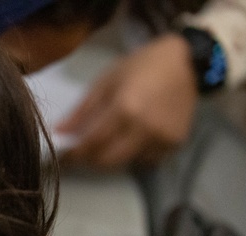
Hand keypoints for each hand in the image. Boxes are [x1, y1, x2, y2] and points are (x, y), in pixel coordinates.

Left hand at [58, 33, 198, 168]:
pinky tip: (133, 138)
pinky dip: (135, 154)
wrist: (186, 61)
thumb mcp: (106, 81)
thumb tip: (59, 133)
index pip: (92, 143)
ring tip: (111, 140)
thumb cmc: (141, 66)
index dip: (74, 154)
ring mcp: (162, 138)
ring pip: (127, 163)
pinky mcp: (175, 143)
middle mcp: (145, 128)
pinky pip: (147, 159)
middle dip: (91, 159)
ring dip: (113, 157)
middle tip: (83, 152)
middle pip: (108, 160)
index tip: (64, 156)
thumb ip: (82, 110)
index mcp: (125, 109)